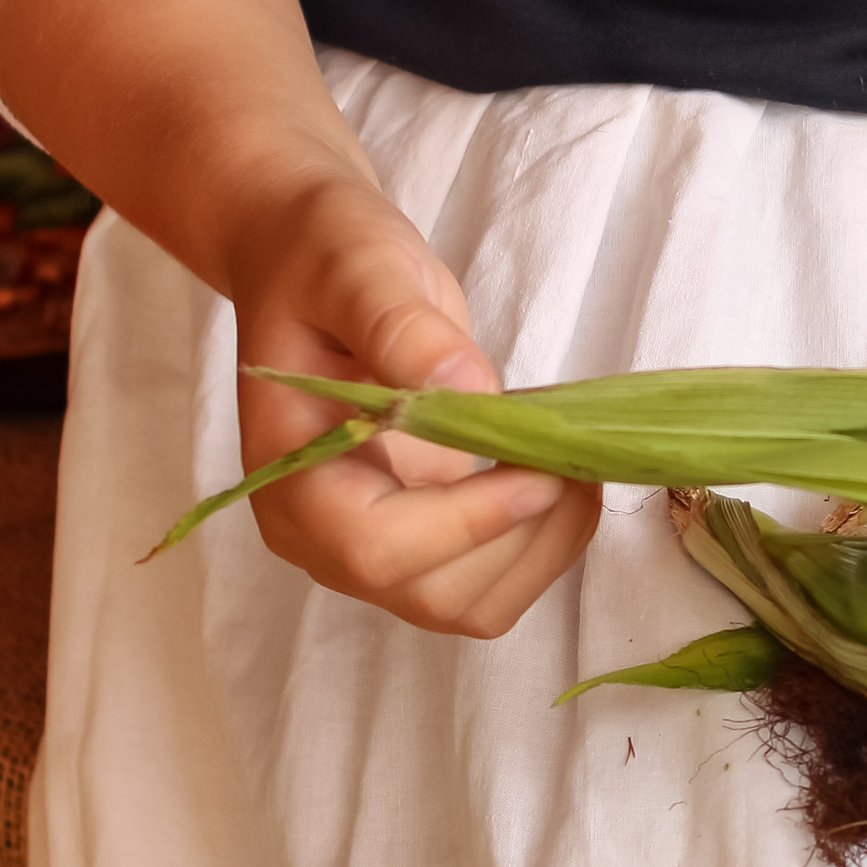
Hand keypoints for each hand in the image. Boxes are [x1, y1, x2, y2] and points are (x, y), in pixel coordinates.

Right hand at [229, 175, 600, 635]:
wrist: (314, 267)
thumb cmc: (324, 263)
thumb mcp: (358, 269)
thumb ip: (401, 327)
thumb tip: (466, 387)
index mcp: (291, 476)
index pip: (374, 547)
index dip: (467, 524)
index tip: (541, 470)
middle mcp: (323, 533)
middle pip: (433, 594)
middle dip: (523, 538)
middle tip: (572, 458)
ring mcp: (374, 544)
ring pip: (472, 603)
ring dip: (546, 548)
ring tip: (575, 462)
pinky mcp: (423, 537)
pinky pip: (491, 579)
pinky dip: (544, 544)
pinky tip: (561, 477)